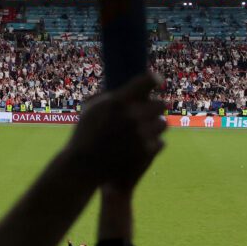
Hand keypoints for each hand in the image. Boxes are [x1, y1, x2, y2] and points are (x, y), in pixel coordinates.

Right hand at [65, 73, 166, 190]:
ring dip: (155, 126)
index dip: (153, 79)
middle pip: (161, 104)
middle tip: (148, 112)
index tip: (156, 80)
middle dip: (155, 108)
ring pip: (163, 124)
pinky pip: (160, 142)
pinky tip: (142, 146)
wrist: (83, 166)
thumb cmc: (84, 135)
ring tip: (145, 130)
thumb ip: (108, 96)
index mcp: (118, 101)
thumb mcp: (90, 109)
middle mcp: (132, 115)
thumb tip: (126, 89)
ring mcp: (141, 134)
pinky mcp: (146, 151)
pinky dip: (152, 144)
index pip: (147, 81)